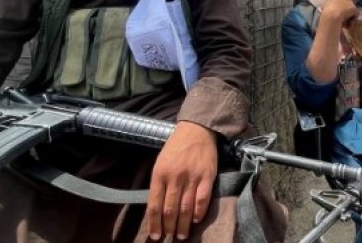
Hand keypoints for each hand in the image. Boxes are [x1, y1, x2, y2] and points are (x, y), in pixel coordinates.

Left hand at [146, 121, 217, 240]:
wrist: (196, 129)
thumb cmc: (176, 147)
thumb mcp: (160, 163)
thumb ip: (159, 184)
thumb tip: (158, 209)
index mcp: (160, 174)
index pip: (154, 205)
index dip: (154, 224)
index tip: (155, 237)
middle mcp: (175, 177)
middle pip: (170, 209)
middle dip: (169, 228)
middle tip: (170, 238)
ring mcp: (192, 177)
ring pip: (186, 207)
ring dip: (183, 225)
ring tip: (182, 235)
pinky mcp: (207, 176)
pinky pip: (203, 198)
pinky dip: (199, 212)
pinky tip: (196, 219)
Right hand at [321, 0, 356, 26]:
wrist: (331, 15)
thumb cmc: (326, 12)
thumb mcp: (325, 6)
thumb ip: (329, 5)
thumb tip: (328, 8)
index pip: (341, 0)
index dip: (340, 7)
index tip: (338, 13)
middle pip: (347, 4)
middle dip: (346, 10)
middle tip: (342, 18)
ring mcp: (350, 2)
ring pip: (351, 10)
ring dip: (349, 16)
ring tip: (345, 23)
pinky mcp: (354, 8)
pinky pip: (355, 15)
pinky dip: (352, 20)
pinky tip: (348, 25)